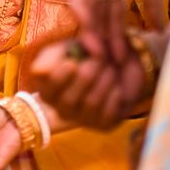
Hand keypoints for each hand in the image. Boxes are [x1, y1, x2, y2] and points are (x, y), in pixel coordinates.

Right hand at [29, 30, 168, 129]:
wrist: (123, 63)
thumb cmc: (93, 52)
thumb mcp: (76, 44)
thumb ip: (65, 50)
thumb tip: (58, 64)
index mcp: (48, 87)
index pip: (47, 90)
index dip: (59, 79)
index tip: (72, 63)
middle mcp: (60, 108)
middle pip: (69, 100)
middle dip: (88, 76)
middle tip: (100, 58)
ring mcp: (81, 119)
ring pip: (90, 104)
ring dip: (104, 82)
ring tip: (111, 69)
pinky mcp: (102, 125)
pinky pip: (107, 114)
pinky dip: (115, 96)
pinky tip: (117, 87)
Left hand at [67, 0, 165, 63]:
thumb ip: (151, 2)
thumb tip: (159, 29)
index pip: (113, 13)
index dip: (116, 35)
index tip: (122, 57)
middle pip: (97, 12)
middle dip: (101, 36)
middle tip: (104, 59)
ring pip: (86, 2)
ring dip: (89, 24)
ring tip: (95, 45)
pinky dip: (80, 1)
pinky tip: (86, 19)